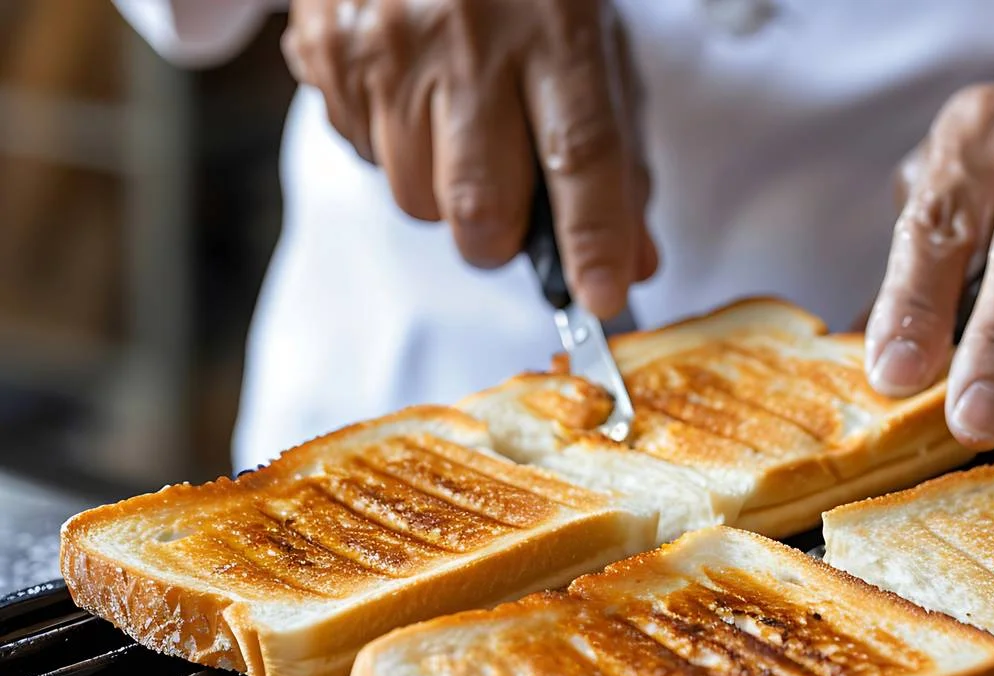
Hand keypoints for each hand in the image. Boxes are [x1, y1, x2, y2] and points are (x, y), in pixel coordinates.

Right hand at [282, 0, 655, 315]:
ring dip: (444, 192)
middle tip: (511, 209)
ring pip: (417, 199)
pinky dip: (395, 150)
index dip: (592, 240)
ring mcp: (389, 46)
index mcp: (556, 27)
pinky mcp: (328, 53)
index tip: (602, 297)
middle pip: (481, 206)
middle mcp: (470, 38)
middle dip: (499, 239)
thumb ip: (617, 159)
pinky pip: (366, 157)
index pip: (581, 155)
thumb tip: (633, 262)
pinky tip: (413, 95)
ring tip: (458, 126)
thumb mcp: (592, 48)